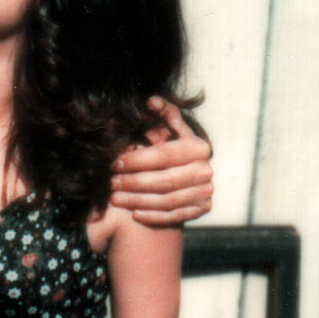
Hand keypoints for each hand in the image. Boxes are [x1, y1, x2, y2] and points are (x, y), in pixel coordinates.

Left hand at [110, 98, 212, 226]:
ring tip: (115, 199)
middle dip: (134, 182)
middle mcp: (206, 170)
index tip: (115, 163)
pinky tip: (134, 214)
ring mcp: (206, 191)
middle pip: (165, 180)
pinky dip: (154, 216)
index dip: (137, 159)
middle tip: (111, 183)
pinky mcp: (203, 208)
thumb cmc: (170, 146)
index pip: (164, 155)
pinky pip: (175, 215)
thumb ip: (163, 114)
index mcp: (198, 147)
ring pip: (168, 200)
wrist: (186, 174)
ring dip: (138, 200)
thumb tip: (151, 101)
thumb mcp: (170, 128)